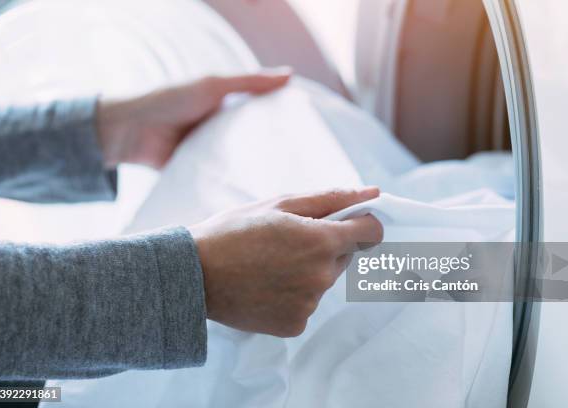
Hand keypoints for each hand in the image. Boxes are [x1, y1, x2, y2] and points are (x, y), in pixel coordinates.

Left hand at [96, 68, 291, 167]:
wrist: (131, 131)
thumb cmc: (171, 100)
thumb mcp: (213, 86)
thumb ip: (250, 82)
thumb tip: (290, 76)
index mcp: (227, 109)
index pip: (261, 115)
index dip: (281, 122)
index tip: (307, 134)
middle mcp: (222, 131)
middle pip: (253, 141)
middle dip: (272, 151)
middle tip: (301, 163)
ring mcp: (211, 153)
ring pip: (239, 162)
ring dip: (254, 169)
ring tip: (283, 182)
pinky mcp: (199, 172)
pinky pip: (221, 178)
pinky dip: (233, 182)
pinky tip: (253, 192)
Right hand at [190, 187, 383, 336]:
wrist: (193, 275)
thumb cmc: (233, 232)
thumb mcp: (280, 204)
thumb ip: (331, 198)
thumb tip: (373, 193)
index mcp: (322, 242)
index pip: (371, 233)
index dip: (362, 223)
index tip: (346, 222)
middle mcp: (322, 277)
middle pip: (345, 257)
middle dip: (326, 246)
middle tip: (288, 241)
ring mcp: (309, 304)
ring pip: (324, 281)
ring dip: (308, 271)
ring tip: (270, 264)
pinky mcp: (295, 325)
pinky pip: (306, 304)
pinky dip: (293, 295)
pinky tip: (266, 286)